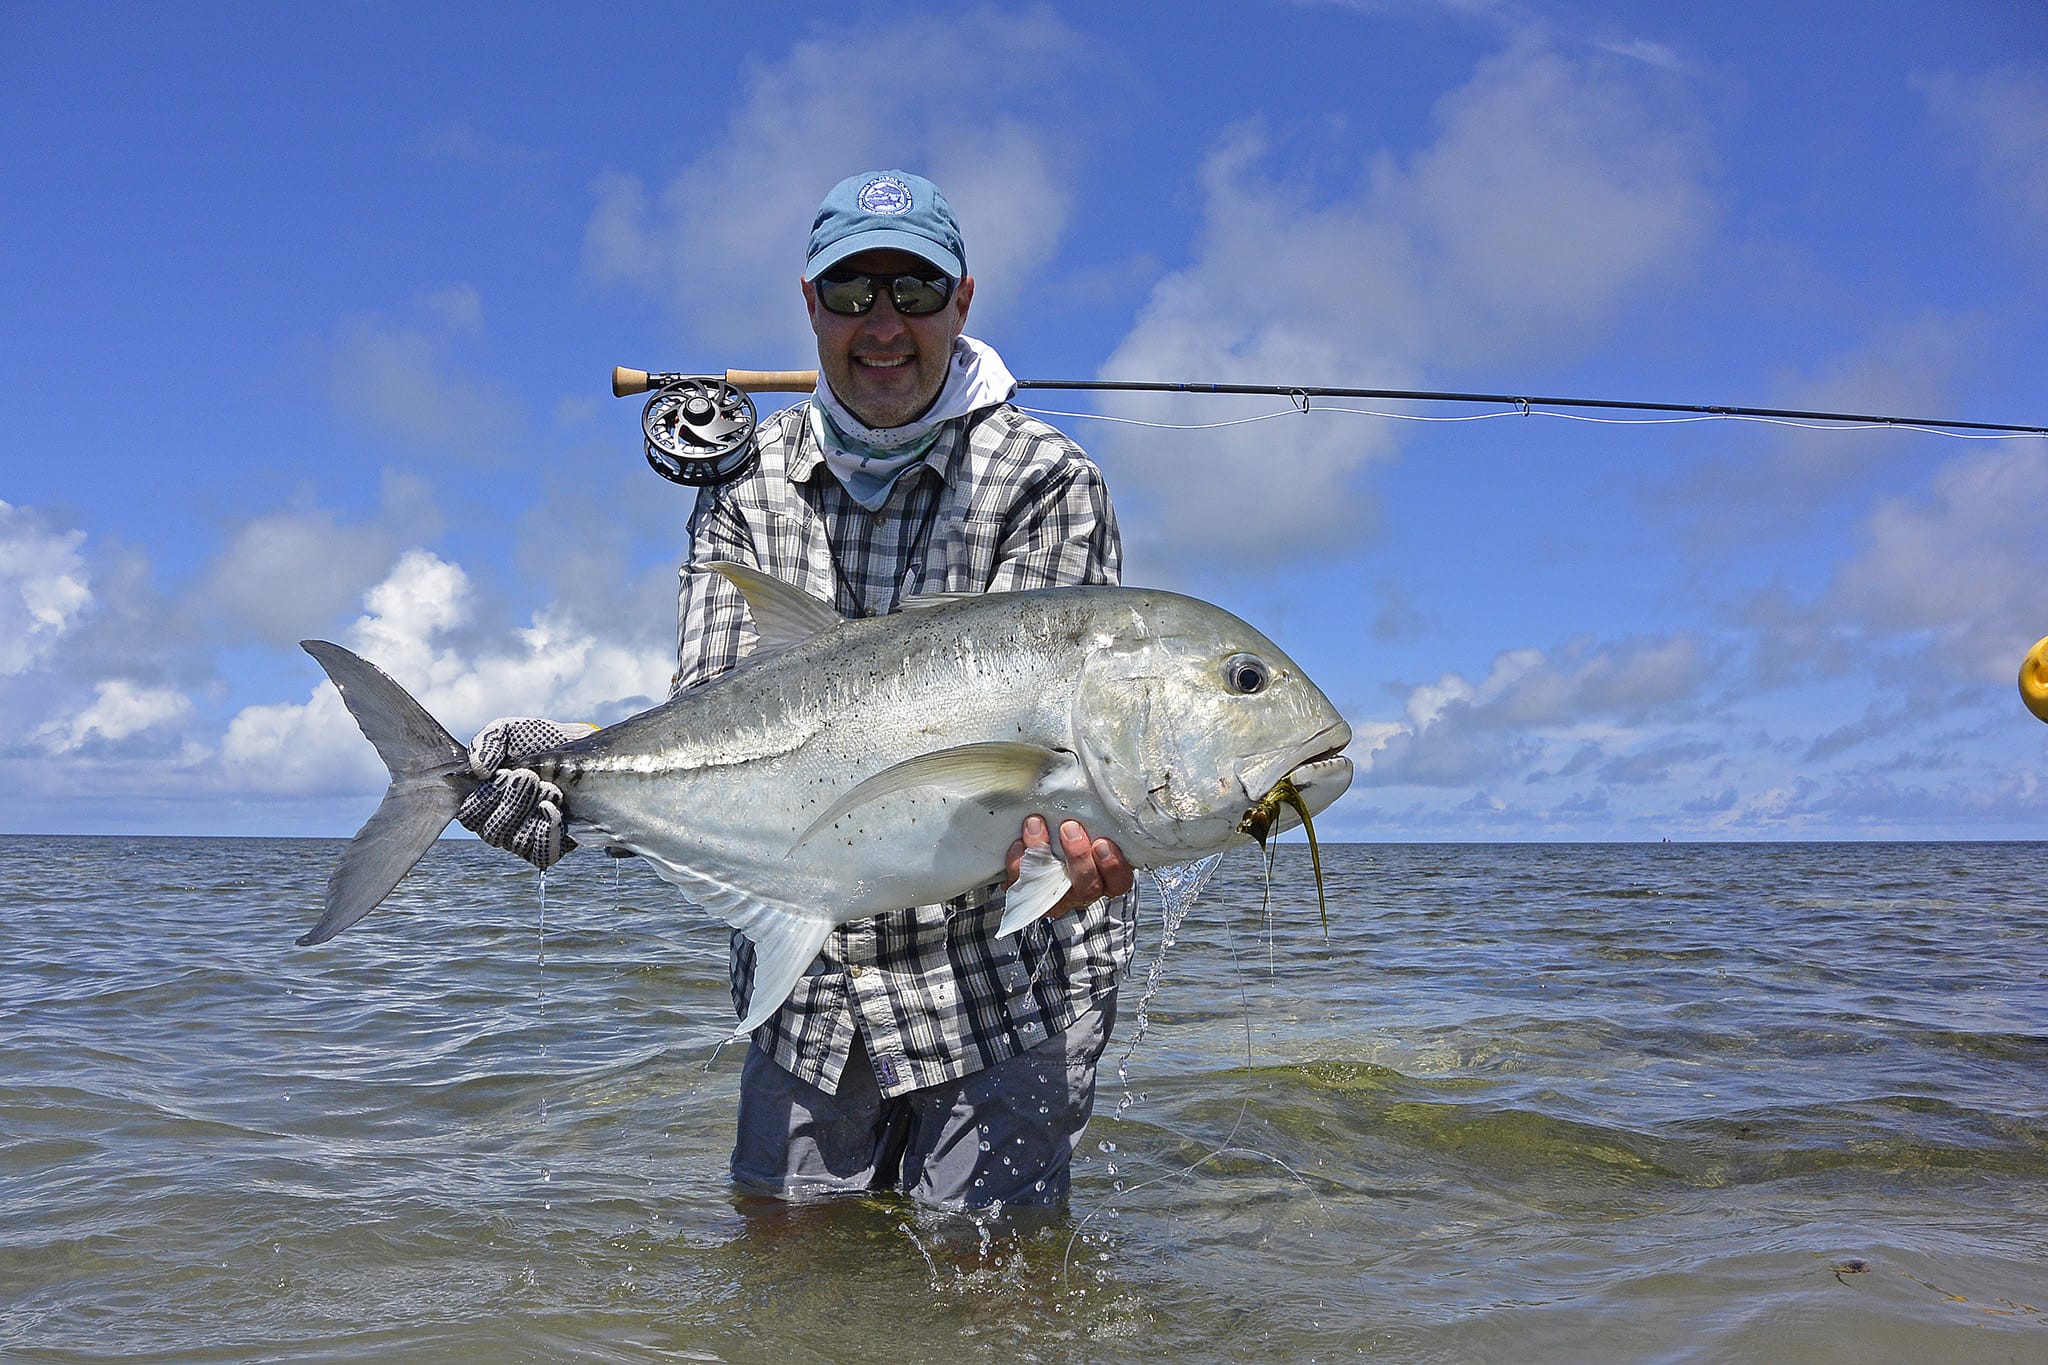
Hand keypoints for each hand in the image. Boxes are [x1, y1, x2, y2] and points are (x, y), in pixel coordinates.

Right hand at [456, 717, 596, 869]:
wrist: (577, 751)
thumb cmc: (536, 742)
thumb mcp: (507, 731)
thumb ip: (487, 741)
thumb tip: (479, 768)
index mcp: (481, 800)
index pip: (468, 816)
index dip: (484, 799)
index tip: (504, 774)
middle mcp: (498, 824)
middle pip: (492, 832)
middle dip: (512, 802)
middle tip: (530, 776)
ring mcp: (524, 838)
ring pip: (516, 843)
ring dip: (531, 813)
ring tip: (549, 787)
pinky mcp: (550, 846)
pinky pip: (542, 856)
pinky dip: (546, 834)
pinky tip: (554, 810)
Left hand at [1005, 815, 1132, 916]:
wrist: (1037, 841)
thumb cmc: (1071, 828)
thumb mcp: (1090, 820)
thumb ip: (1096, 813)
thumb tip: (1094, 781)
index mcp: (1105, 875)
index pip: (1119, 881)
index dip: (1113, 865)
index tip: (1102, 842)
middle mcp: (1083, 888)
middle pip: (1088, 885)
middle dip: (1078, 856)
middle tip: (1069, 828)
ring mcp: (1055, 894)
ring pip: (1053, 887)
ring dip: (1043, 855)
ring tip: (1036, 826)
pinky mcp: (1028, 892)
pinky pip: (1022, 884)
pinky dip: (1018, 862)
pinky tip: (1018, 842)